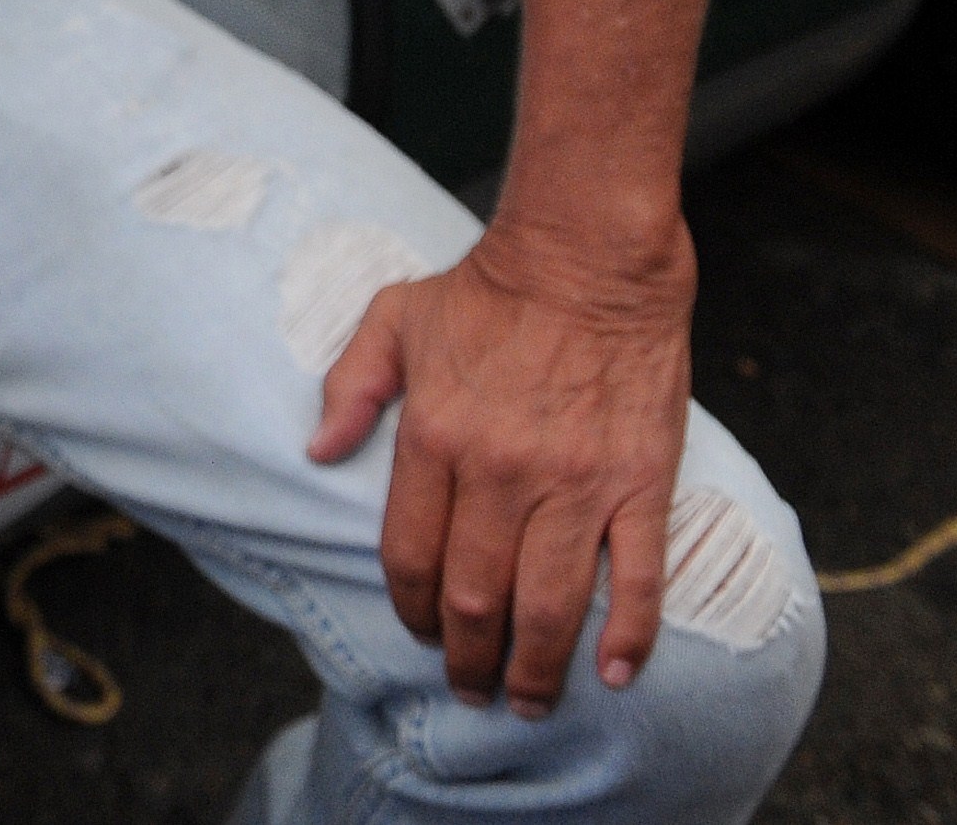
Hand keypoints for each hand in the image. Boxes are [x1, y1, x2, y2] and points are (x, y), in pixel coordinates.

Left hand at [305, 217, 697, 713]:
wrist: (589, 255)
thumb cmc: (488, 288)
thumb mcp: (393, 317)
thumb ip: (349, 386)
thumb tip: (316, 451)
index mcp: (435, 438)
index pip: (410, 556)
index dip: (410, 610)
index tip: (419, 634)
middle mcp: (499, 472)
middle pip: (474, 597)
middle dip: (468, 659)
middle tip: (473, 691)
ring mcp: (574, 482)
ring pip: (549, 604)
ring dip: (536, 668)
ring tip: (529, 701)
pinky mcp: (640, 482)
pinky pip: (638, 575)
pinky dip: (628, 634)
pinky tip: (614, 673)